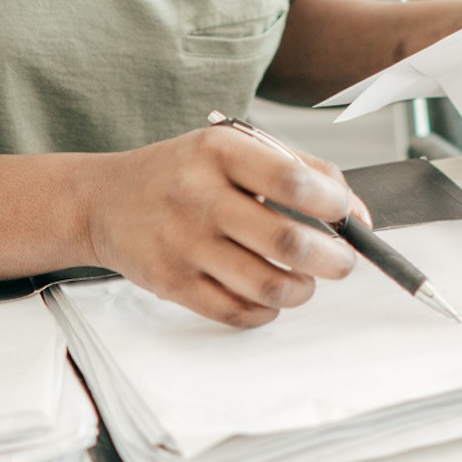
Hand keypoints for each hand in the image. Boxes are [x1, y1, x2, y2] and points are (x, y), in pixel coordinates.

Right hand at [81, 125, 363, 327]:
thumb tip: (358, 214)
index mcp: (218, 152)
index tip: (345, 215)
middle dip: (332, 260)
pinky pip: (237, 312)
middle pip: (287, 242)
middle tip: (342, 262)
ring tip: (304, 280)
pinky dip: (266, 310)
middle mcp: (198, 196)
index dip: (334, 204)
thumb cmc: (181, 174)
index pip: (292, 180)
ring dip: (302, 290)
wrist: (103, 201)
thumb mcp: (233, 149)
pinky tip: (267, 295)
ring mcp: (183, 244)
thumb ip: (301, 170)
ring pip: (268, 286)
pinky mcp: (172, 284)